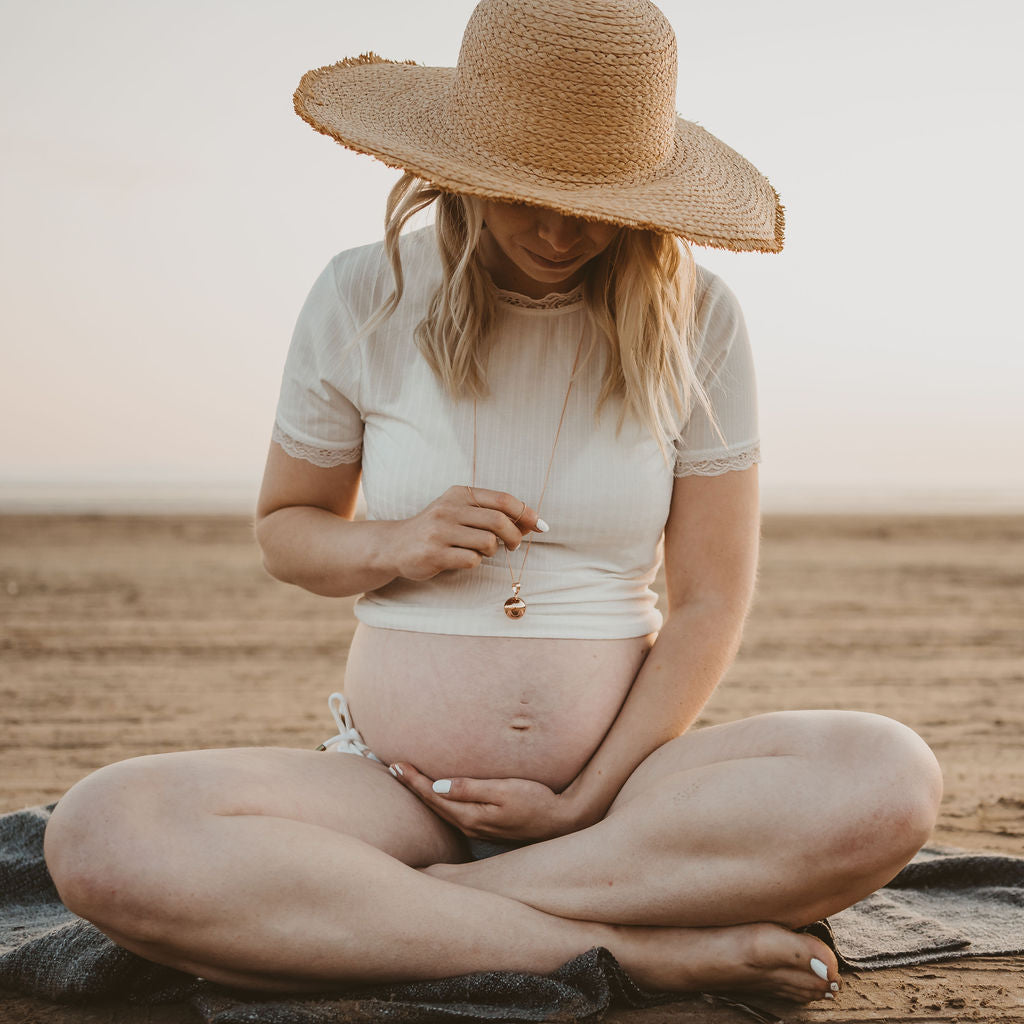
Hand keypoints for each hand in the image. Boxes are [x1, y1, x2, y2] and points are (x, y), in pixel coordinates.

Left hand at [388, 762, 575, 841]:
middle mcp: (469, 826)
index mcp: (470, 816)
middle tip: (393, 768)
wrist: (561, 823)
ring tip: (409, 780)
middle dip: (412, 786)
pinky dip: (440, 802)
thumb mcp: (504, 791)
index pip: (433, 796)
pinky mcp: (485, 828)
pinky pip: (454, 814)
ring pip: (442, 811)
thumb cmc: (536, 801)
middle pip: (433, 805)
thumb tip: (437, 787)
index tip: (395, 764)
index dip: (413, 780)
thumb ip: (471, 789)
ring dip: (424, 795)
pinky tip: (438, 795)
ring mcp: (477, 829)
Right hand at [389, 485, 543, 581]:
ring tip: (480, 552)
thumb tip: (533, 523)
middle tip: (514, 546)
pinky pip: (471, 560)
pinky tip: (462, 560)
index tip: (540, 526)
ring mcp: (440, 531)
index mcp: (460, 494)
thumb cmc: (437, 529)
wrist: (395, 545)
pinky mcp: (434, 553)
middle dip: (515, 536)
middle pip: (499, 521)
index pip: (502, 499)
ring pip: (488, 542)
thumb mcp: (461, 513)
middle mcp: (449, 508)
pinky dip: (474, 562)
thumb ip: (493, 515)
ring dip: (491, 551)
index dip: (526, 513)